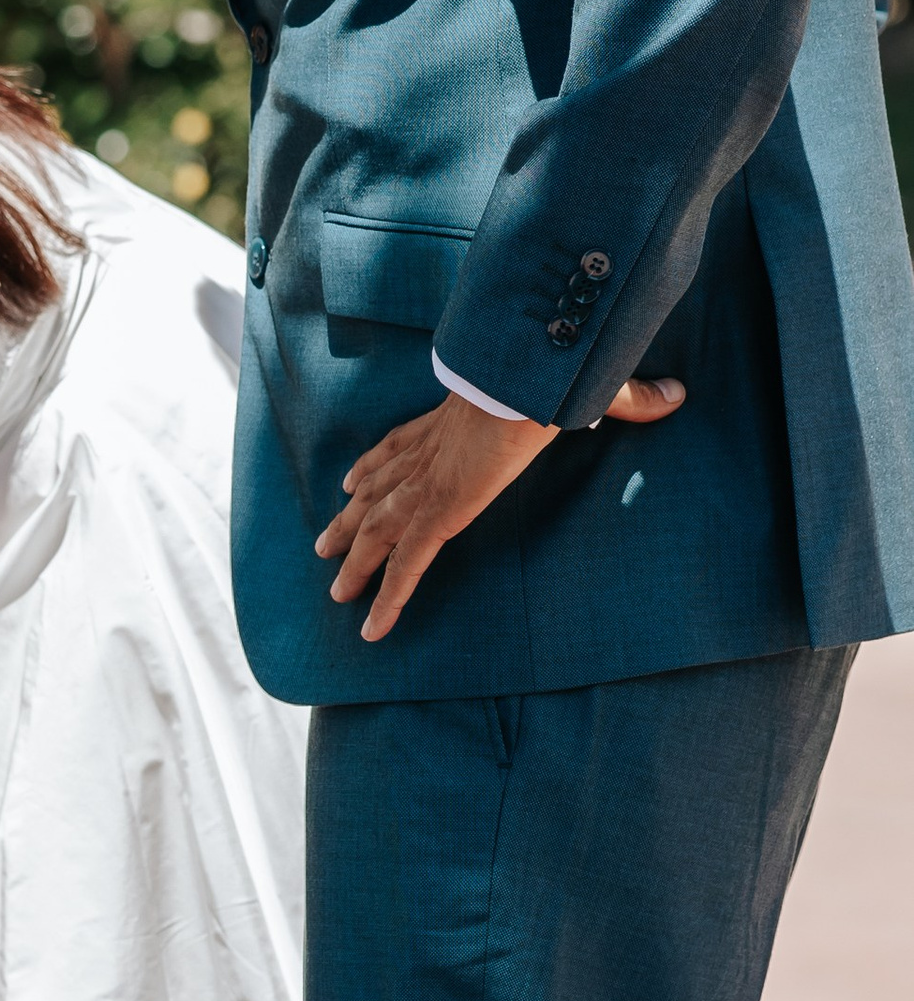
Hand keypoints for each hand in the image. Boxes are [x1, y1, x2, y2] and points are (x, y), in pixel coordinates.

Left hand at [316, 374, 686, 641]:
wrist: (531, 374)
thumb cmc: (554, 373)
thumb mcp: (593, 389)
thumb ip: (628, 398)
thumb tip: (676, 394)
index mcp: (454, 419)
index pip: (403, 444)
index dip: (377, 463)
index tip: (355, 478)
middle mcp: (431, 451)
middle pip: (377, 488)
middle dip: (350, 517)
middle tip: (325, 541)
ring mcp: (429, 482)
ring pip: (377, 529)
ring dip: (353, 559)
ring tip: (333, 586)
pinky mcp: (439, 510)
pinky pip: (405, 566)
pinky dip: (387, 599)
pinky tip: (370, 627)